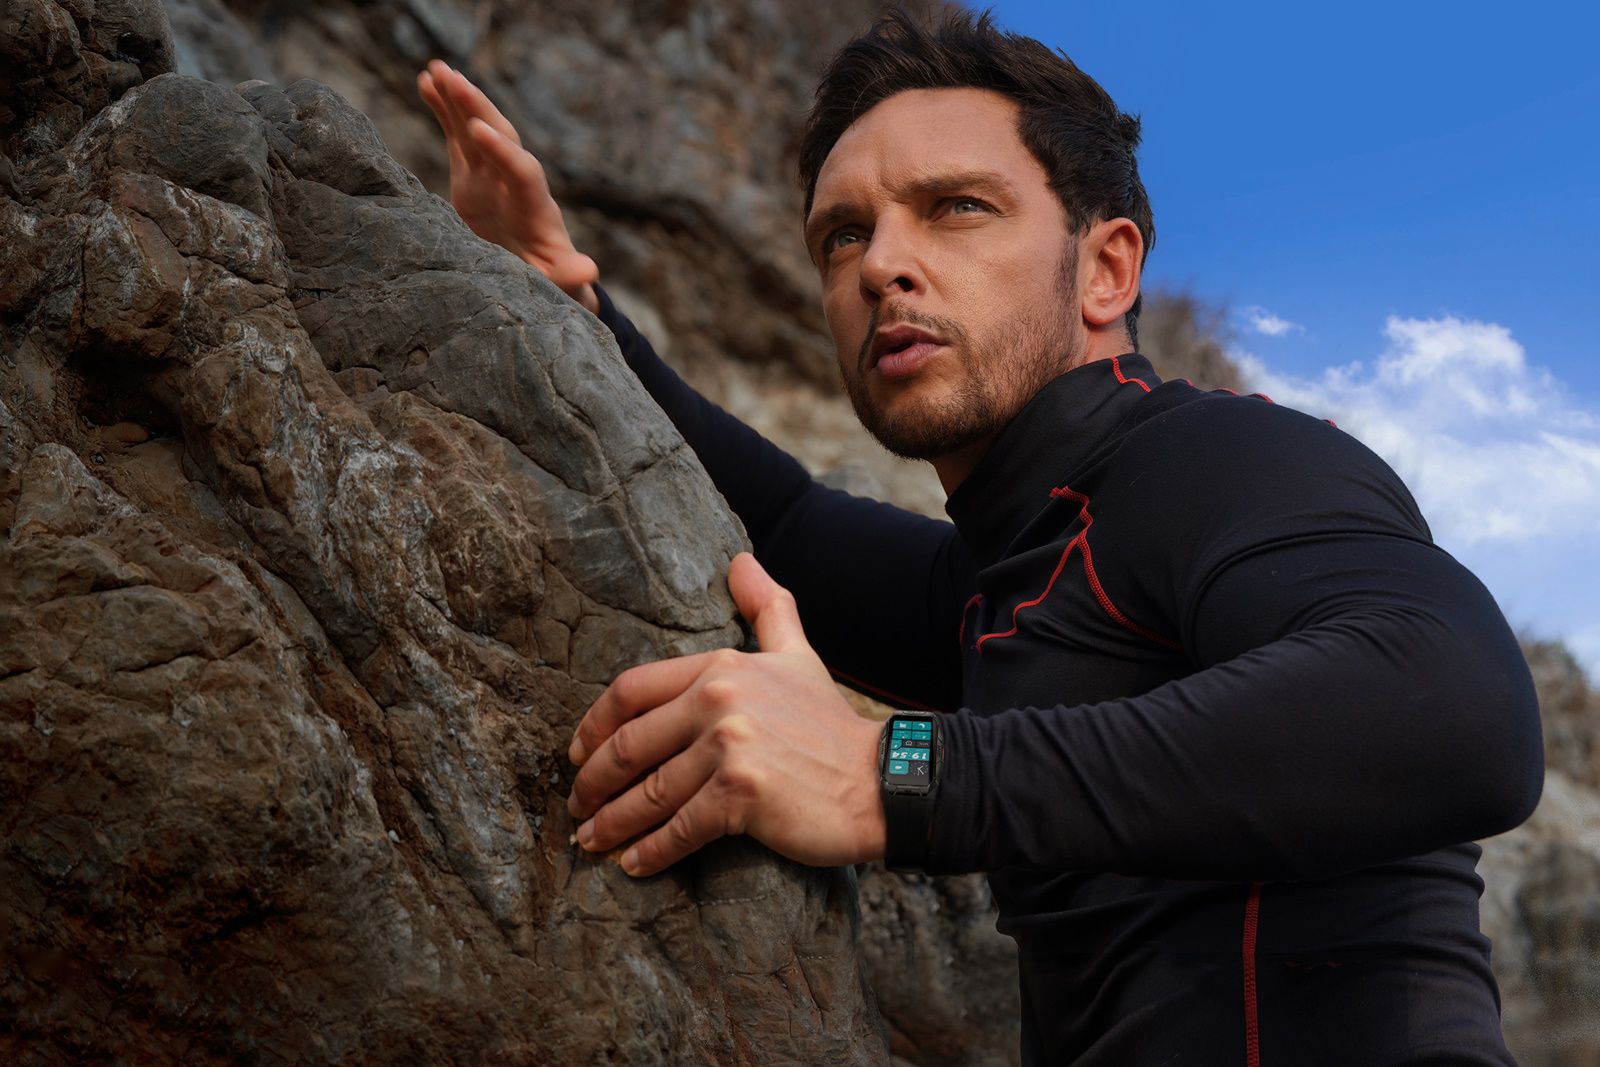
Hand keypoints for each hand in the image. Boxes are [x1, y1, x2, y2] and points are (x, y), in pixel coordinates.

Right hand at [416, 59, 599, 313]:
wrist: (540, 274)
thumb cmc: (551, 283)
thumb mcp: (560, 284)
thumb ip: (570, 276)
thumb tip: (589, 271)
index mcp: (535, 209)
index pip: (523, 172)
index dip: (503, 153)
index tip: (479, 132)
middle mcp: (515, 182)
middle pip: (502, 138)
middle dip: (480, 109)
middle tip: (454, 79)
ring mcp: (494, 175)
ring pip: (478, 129)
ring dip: (460, 98)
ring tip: (436, 68)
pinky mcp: (474, 175)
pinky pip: (459, 135)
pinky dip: (444, 109)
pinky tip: (425, 80)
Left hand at [566, 553, 886, 875]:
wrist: (879, 781)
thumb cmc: (831, 724)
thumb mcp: (798, 654)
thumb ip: (768, 608)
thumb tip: (741, 561)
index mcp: (720, 667)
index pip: (632, 690)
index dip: (594, 725)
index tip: (577, 753)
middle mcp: (719, 701)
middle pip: (630, 745)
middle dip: (592, 781)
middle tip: (576, 806)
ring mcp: (729, 748)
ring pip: (648, 793)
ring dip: (612, 823)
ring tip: (593, 840)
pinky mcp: (740, 796)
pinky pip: (678, 828)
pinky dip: (650, 852)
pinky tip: (633, 864)